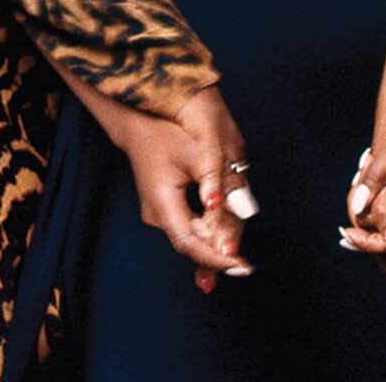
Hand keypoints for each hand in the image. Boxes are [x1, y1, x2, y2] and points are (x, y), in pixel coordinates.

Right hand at [95, 84, 253, 289]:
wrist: (139, 117)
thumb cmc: (167, 131)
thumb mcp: (198, 156)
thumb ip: (218, 188)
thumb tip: (239, 212)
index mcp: (162, 203)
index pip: (189, 244)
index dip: (214, 258)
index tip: (239, 267)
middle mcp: (156, 213)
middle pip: (191, 243)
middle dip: (218, 255)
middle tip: (246, 268)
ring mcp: (157, 211)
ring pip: (190, 235)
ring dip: (213, 245)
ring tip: (237, 262)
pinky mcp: (163, 205)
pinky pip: (187, 225)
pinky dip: (205, 233)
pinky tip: (222, 246)